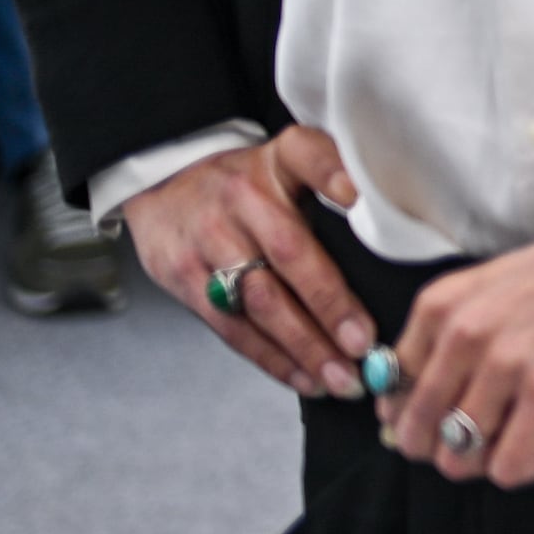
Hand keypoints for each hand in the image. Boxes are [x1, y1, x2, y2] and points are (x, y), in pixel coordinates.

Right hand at [121, 126, 375, 399]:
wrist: (163, 182)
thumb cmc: (246, 179)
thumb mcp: (289, 155)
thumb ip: (330, 169)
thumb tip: (370, 198)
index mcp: (276, 164)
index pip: (307, 159)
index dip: (333, 175)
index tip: (358, 200)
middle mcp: (240, 202)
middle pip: (288, 256)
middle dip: (329, 307)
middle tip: (364, 346)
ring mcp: (207, 243)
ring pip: (259, 302)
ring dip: (303, 346)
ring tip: (340, 378)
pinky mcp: (184, 280)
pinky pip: (231, 327)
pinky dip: (270, 357)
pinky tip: (302, 378)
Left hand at [375, 174, 533, 487]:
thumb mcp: (495, 287)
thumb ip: (450, 336)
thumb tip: (411, 406)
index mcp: (442, 306)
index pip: (391, 394)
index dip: (419, 416)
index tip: (451, 416)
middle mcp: (465, 334)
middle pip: (419, 435)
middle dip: (449, 447)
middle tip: (492, 433)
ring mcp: (507, 364)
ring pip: (460, 459)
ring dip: (491, 458)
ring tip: (528, 431)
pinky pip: (511, 467)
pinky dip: (529, 464)